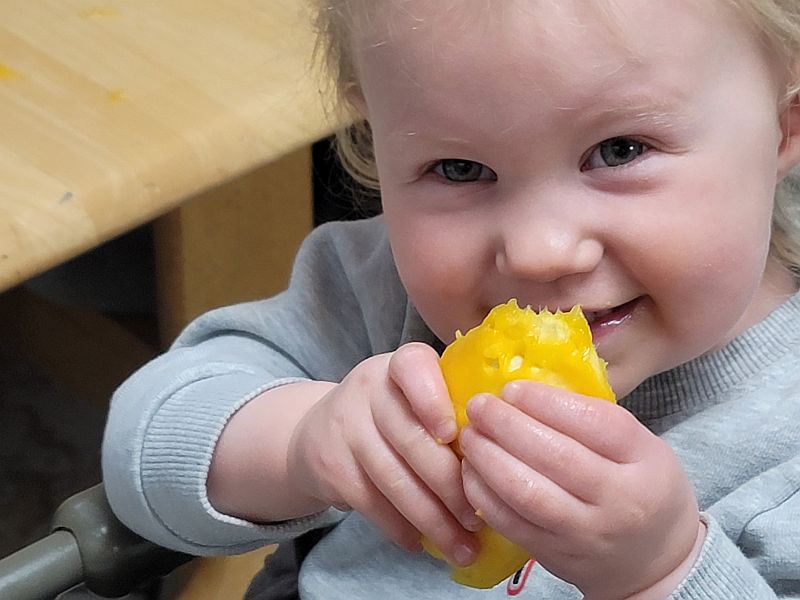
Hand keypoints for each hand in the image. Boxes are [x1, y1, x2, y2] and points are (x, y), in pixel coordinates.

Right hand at [287, 343, 480, 565]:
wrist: (317, 432)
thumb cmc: (391, 414)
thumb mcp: (414, 396)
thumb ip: (452, 410)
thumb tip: (508, 457)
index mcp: (400, 365)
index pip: (413, 366)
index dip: (432, 399)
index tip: (453, 435)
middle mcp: (369, 389)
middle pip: (412, 438)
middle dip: (452, 487)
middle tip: (479, 520)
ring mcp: (345, 426)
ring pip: (394, 479)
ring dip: (432, 520)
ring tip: (461, 548)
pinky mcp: (331, 466)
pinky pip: (372, 503)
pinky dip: (400, 528)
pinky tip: (422, 544)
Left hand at [459, 381, 701, 598]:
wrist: (656, 562)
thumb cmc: (644, 488)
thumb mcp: (642, 447)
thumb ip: (594, 420)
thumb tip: (528, 388)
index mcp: (645, 461)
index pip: (595, 423)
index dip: (546, 402)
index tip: (512, 388)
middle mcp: (618, 500)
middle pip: (555, 456)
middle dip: (507, 425)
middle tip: (479, 406)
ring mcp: (585, 532)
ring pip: (527, 492)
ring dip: (488, 458)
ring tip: (469, 435)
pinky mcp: (555, 556)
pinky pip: (510, 523)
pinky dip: (483, 494)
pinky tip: (471, 470)